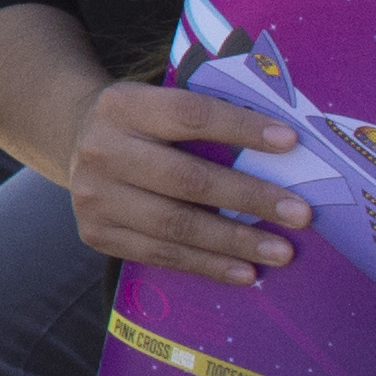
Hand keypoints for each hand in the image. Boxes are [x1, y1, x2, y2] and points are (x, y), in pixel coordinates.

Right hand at [66, 74, 310, 285]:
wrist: (76, 140)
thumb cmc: (144, 123)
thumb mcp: (159, 103)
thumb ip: (205, 121)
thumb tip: (284, 150)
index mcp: (124, 105)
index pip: (190, 115)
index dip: (241, 129)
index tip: (290, 143)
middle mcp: (101, 150)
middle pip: (188, 179)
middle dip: (250, 198)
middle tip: (300, 214)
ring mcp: (94, 196)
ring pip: (176, 225)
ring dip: (235, 242)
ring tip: (281, 252)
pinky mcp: (96, 233)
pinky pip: (160, 255)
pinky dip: (207, 266)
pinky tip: (244, 272)